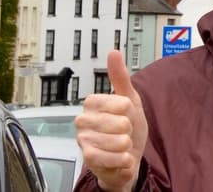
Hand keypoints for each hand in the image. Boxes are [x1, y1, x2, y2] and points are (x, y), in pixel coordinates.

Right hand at [75, 51, 148, 191]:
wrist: (127, 156)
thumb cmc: (128, 127)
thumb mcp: (130, 99)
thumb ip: (120, 77)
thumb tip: (113, 52)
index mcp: (92, 103)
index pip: (118, 102)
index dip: (128, 109)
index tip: (126, 112)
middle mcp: (83, 120)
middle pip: (120, 122)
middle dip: (130, 129)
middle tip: (124, 131)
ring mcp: (84, 140)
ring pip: (118, 141)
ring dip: (127, 145)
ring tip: (121, 145)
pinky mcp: (87, 158)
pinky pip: (112, 158)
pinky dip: (123, 159)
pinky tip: (120, 157)